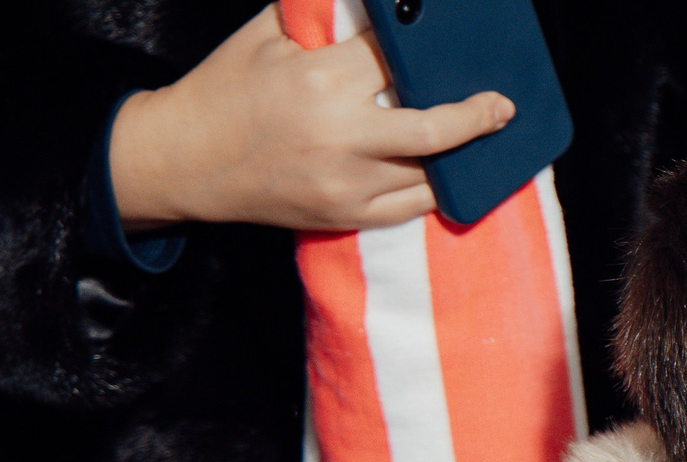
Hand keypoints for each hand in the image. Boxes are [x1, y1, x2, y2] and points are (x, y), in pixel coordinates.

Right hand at [107, 5, 512, 232]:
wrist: (184, 160)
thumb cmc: (225, 89)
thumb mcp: (265, 36)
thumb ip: (317, 16)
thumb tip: (371, 4)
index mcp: (320, 82)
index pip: (394, 60)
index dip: (420, 51)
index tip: (442, 47)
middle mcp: (341, 136)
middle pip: (434, 126)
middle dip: (477, 116)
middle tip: (502, 107)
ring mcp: (347, 182)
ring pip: (431, 172)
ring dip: (464, 156)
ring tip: (486, 139)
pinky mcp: (347, 215)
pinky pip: (413, 206)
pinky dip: (438, 188)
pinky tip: (455, 173)